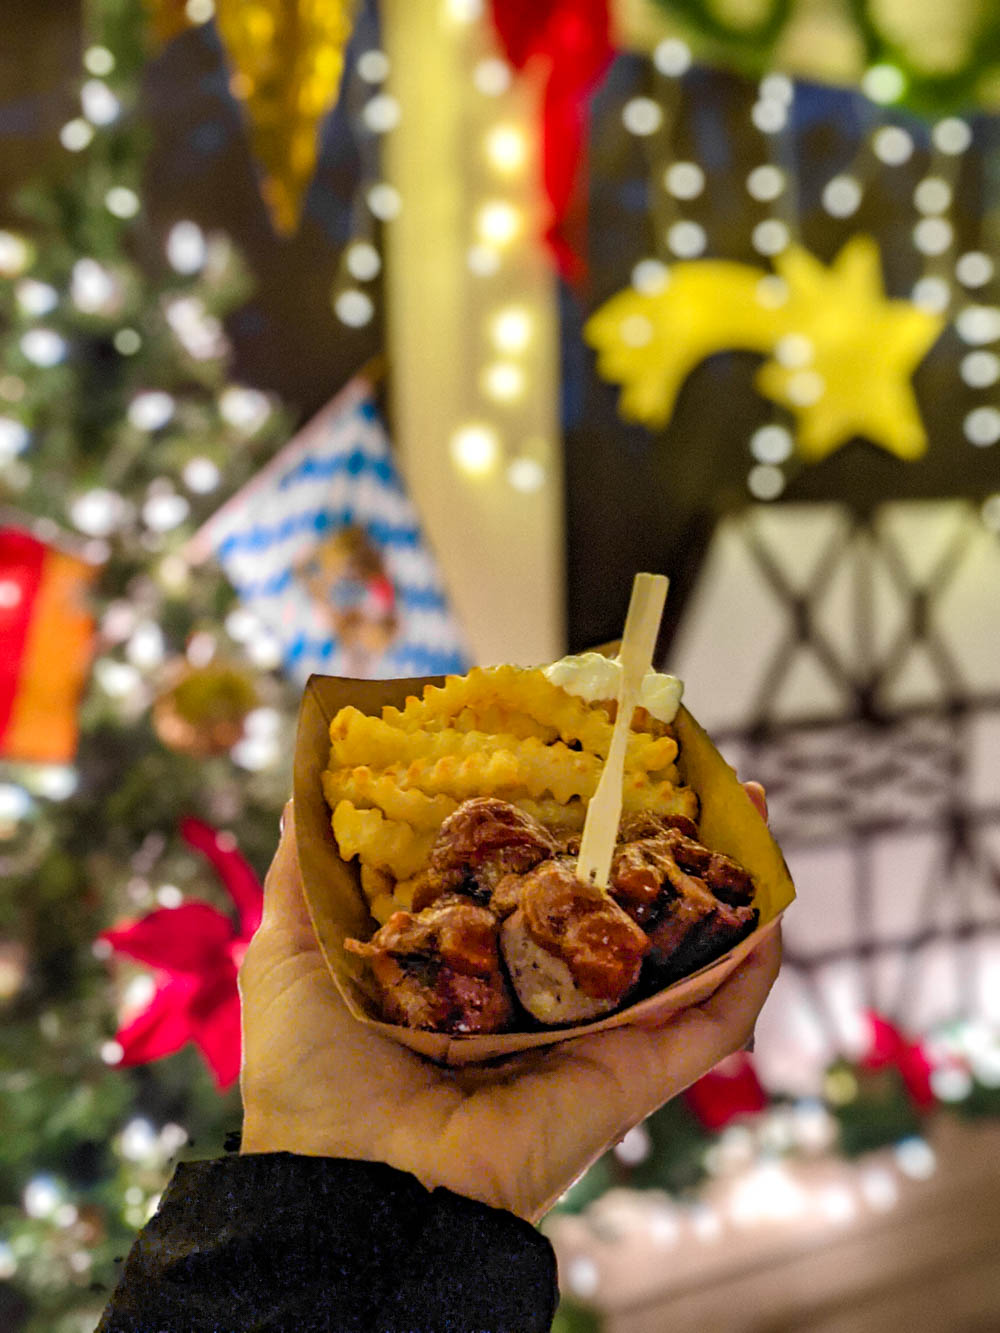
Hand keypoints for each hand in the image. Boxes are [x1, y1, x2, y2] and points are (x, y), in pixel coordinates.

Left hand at [238, 798, 779, 1222]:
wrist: (349, 1186)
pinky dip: (750, 972)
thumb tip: (306, 779)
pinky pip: (709, 1024)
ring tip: (758, 816)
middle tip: (695, 777)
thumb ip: (307, 868)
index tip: (593, 752)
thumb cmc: (313, 1073)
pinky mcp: (631, 1076)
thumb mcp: (291, 949)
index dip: (572, 817)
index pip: (537, 876)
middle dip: (664, 843)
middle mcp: (542, 994)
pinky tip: (773, 910)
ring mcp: (594, 1033)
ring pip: (681, 952)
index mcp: (475, 963)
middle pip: (621, 906)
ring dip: (728, 888)